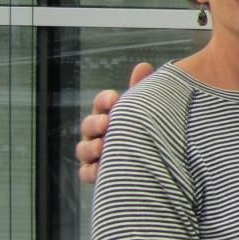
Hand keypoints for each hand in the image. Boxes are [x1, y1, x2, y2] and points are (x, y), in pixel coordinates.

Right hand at [75, 62, 152, 181]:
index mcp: (109, 112)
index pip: (101, 103)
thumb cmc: (145, 127)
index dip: (105, 100)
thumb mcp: (145, 109)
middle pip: (88, 125)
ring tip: (102, 146)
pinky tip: (102, 169)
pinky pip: (87, 173)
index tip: (115, 98)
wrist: (155, 159)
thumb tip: (143, 65)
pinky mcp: (96, 173)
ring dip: (90, 147)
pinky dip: (92, 171)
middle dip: (95, 123)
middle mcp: (97, 132)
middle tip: (107, 122)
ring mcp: (94, 153)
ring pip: (83, 149)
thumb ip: (142, 90)